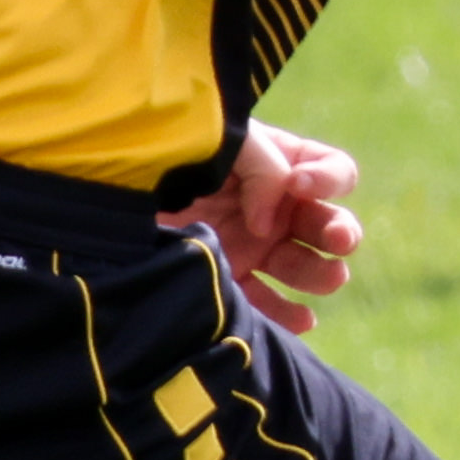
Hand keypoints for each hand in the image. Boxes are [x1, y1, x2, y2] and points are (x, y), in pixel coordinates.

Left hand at [161, 120, 363, 337]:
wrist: (119, 186)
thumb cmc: (177, 150)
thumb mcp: (227, 140)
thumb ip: (265, 168)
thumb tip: (271, 224)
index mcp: (281, 164)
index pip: (333, 172)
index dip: (329, 180)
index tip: (299, 185)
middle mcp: (274, 206)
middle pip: (328, 224)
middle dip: (340, 232)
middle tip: (336, 240)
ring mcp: (255, 246)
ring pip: (306, 267)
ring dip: (322, 274)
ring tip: (328, 279)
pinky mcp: (230, 278)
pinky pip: (268, 305)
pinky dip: (288, 316)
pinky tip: (302, 318)